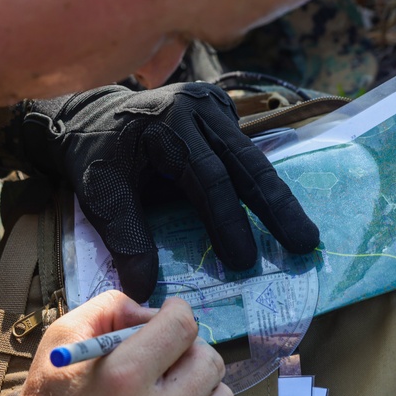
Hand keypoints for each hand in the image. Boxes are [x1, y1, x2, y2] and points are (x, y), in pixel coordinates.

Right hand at [0, 291, 233, 395]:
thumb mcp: (58, 343)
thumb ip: (108, 310)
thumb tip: (149, 311)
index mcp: (123, 378)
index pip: (183, 326)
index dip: (177, 312)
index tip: (170, 316)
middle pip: (209, 360)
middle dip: (188, 349)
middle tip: (166, 356)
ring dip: (198, 387)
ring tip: (167, 391)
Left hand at [22, 83, 319, 301]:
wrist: (90, 116)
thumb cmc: (95, 154)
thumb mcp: (101, 193)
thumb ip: (125, 236)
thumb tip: (144, 288)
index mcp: (170, 122)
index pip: (207, 175)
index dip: (228, 219)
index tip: (244, 259)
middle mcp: (199, 108)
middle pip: (245, 162)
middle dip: (276, 206)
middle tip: (304, 244)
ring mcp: (214, 108)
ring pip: (252, 158)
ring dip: (277, 200)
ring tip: (305, 237)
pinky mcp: (220, 116)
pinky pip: (244, 153)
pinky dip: (261, 186)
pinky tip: (282, 216)